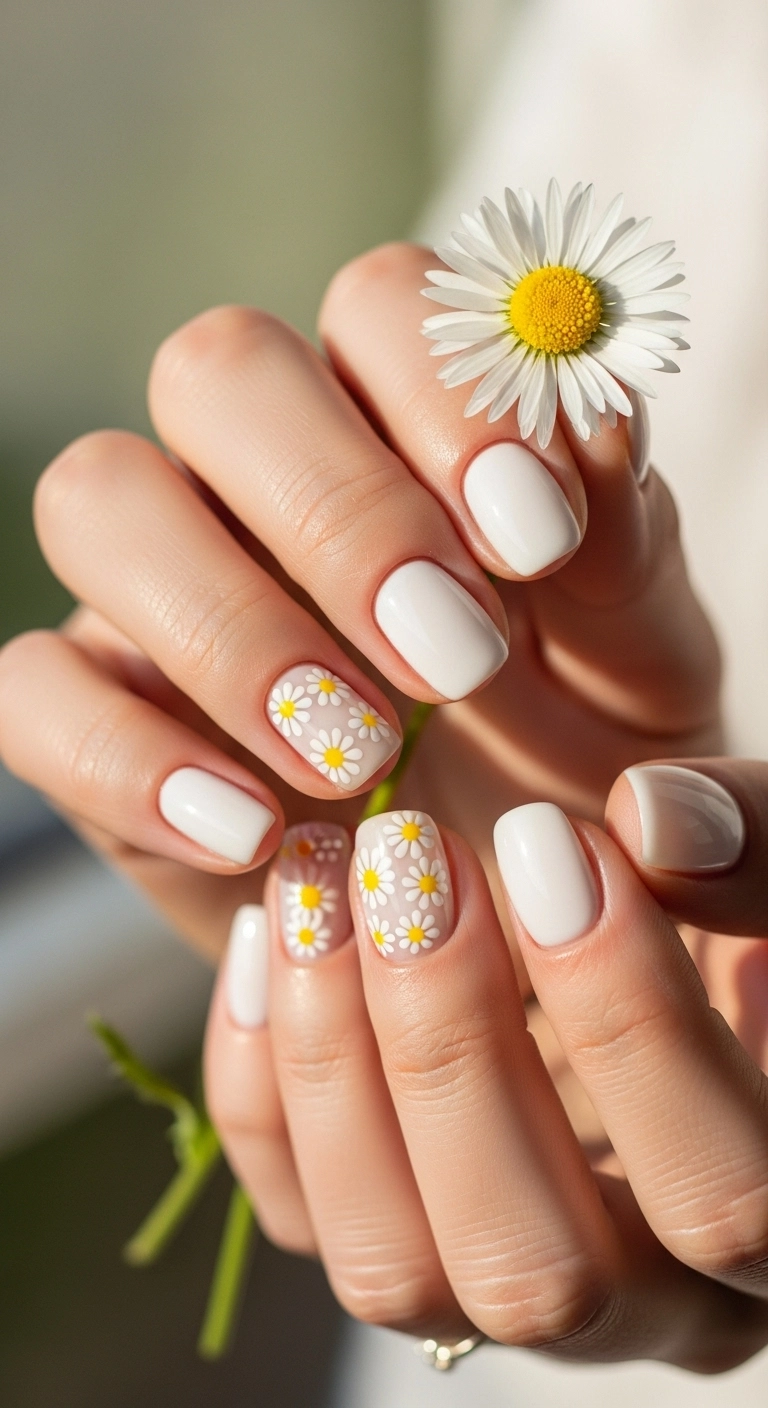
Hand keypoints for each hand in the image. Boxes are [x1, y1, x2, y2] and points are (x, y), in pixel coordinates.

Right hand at [0, 244, 718, 959]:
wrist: (508, 892)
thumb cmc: (580, 743)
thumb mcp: (636, 656)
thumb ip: (626, 540)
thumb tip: (592, 424)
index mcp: (404, 418)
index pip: (379, 305)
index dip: (444, 398)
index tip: (533, 541)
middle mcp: (262, 474)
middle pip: (216, 370)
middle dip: (334, 513)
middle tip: (449, 661)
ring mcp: (159, 585)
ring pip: (97, 499)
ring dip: (229, 629)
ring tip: (356, 757)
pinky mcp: (93, 711)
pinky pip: (31, 689)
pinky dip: (127, 760)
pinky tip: (253, 835)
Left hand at [205, 758, 767, 1371]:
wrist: (619, 916)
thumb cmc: (715, 902)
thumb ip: (755, 844)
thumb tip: (655, 822)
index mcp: (766, 1215)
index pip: (723, 1195)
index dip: (635, 1023)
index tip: (552, 841)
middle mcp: (637, 1294)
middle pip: (535, 1269)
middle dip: (453, 1049)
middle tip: (408, 862)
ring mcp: (491, 1275)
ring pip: (392, 1266)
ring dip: (334, 1062)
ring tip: (320, 888)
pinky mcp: (387, 1227)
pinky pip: (297, 1209)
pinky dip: (261, 1078)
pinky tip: (270, 935)